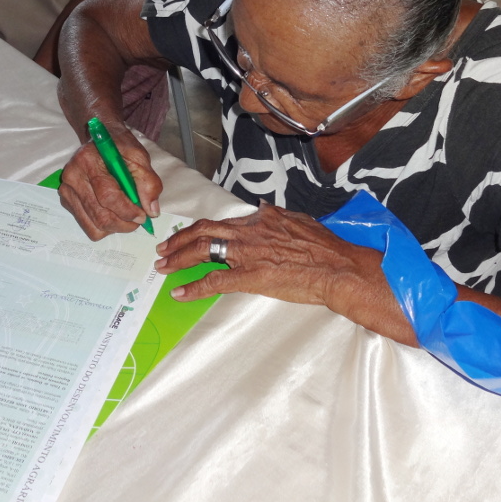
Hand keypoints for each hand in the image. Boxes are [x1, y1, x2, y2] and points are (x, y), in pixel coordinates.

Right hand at [57, 121, 162, 239]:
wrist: (99, 141)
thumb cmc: (120, 147)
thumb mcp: (139, 157)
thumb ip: (148, 182)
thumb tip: (151, 211)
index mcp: (88, 160)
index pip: (107, 195)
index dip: (127, 211)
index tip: (143, 216)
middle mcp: (73, 176)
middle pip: (100, 215)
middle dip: (124, 223)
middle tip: (139, 219)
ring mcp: (68, 190)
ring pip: (94, 226)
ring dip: (116, 227)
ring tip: (127, 216)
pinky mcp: (67, 201)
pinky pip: (88, 226)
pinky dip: (105, 227)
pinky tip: (113, 213)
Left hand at [155, 202, 391, 314]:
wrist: (337, 267)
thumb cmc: (325, 247)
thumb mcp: (300, 220)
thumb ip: (278, 216)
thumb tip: (264, 209)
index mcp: (261, 218)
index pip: (223, 221)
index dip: (201, 228)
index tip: (189, 234)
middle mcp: (248, 231)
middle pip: (203, 230)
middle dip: (179, 239)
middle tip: (163, 247)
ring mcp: (247, 253)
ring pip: (201, 250)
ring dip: (177, 258)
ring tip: (163, 266)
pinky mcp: (249, 276)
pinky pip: (213, 281)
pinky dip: (193, 287)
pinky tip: (179, 293)